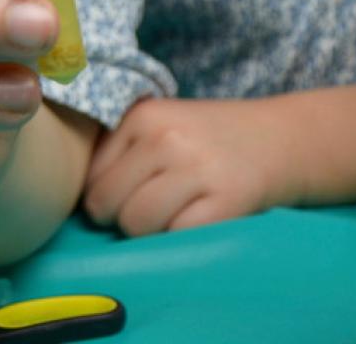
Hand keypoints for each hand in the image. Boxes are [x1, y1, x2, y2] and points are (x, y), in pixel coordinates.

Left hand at [83, 97, 287, 236]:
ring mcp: (196, 167)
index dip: (105, 197)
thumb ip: (119, 152)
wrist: (281, 138)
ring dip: (150, 232)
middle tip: (155, 208)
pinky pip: (176, 237)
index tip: (133, 194)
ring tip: (176, 213)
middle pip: (107, 205)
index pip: (90, 178)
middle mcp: (165, 137)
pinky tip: (199, 220)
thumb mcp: (160, 125)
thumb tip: (75, 202)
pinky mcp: (226, 199)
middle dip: (122, 218)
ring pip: (136, 224)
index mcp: (142, 116)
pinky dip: (181, 239)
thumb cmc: (207, 140)